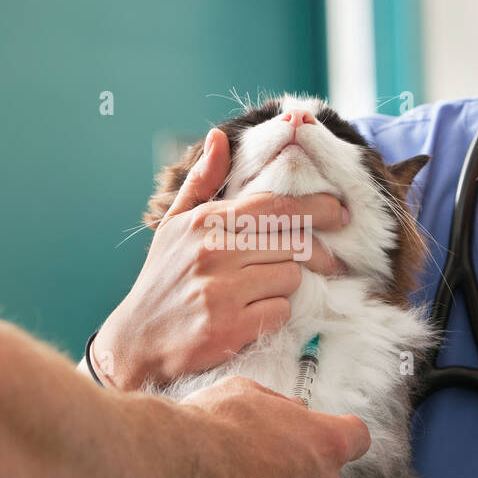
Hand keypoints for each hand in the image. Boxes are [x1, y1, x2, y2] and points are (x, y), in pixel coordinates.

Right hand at [92, 128, 349, 388]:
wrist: (137, 340)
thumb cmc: (163, 280)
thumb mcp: (175, 225)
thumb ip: (202, 181)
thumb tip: (219, 137)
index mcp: (206, 222)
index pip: (275, 206)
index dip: (316, 207)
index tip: (339, 212)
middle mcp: (213, 251)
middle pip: (293, 243)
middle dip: (312, 253)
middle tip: (328, 261)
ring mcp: (221, 290)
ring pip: (291, 278)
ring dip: (286, 287)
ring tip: (264, 292)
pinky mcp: (229, 327)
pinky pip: (280, 312)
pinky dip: (275, 315)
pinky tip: (254, 316)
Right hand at [164, 375, 370, 477]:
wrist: (173, 469)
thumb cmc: (211, 425)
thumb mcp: (248, 392)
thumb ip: (281, 408)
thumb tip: (293, 413)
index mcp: (325, 443)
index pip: (357, 439)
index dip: (339, 436)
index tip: (320, 438)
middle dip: (300, 476)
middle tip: (259, 463)